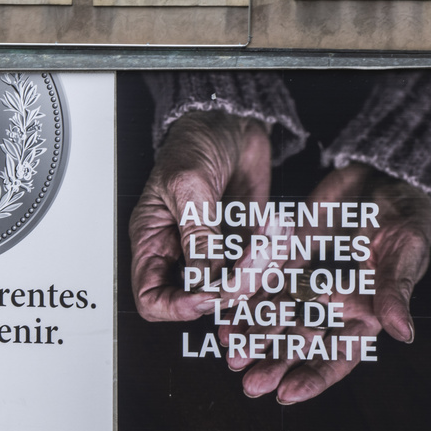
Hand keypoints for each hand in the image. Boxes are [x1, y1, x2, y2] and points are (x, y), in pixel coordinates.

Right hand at [128, 111, 270, 320]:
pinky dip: (274, 258)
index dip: (177, 307)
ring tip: (270, 237)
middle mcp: (182, 255)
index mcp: (154, 243)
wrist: (231, 123)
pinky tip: (278, 231)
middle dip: (230, 289)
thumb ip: (198, 234)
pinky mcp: (246, 246)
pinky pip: (261, 270)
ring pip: (237, 291)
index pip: (153, 299)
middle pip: (200, 301)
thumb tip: (203, 279)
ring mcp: (217, 253)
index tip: (207, 295)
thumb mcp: (189, 185)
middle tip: (253, 258)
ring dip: (259, 271)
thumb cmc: (194, 145)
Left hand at [227, 164, 430, 403]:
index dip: (315, 375)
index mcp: (367, 310)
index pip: (340, 352)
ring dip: (255, 337)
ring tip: (232, 353)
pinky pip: (265, 287)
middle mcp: (334, 304)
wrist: (380, 176)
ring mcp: (310, 285)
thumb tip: (400, 331)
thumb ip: (395, 291)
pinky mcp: (291, 264)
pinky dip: (246, 302)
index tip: (288, 391)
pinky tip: (227, 317)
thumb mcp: (405, 249)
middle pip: (302, 341)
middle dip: (276, 362)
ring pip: (278, 318)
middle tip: (250, 381)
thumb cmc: (405, 214)